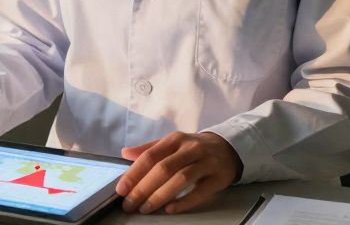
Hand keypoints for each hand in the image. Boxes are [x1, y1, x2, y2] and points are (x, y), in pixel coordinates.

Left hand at [116, 132, 241, 214]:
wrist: (228, 148)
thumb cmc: (193, 148)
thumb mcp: (172, 143)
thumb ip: (149, 149)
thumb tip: (125, 153)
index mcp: (175, 139)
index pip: (150, 156)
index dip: (134, 173)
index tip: (121, 189)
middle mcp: (190, 149)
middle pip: (164, 168)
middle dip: (143, 188)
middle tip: (130, 204)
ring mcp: (205, 162)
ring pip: (180, 179)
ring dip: (160, 195)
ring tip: (146, 208)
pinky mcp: (218, 178)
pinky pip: (200, 192)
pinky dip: (184, 201)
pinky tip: (170, 209)